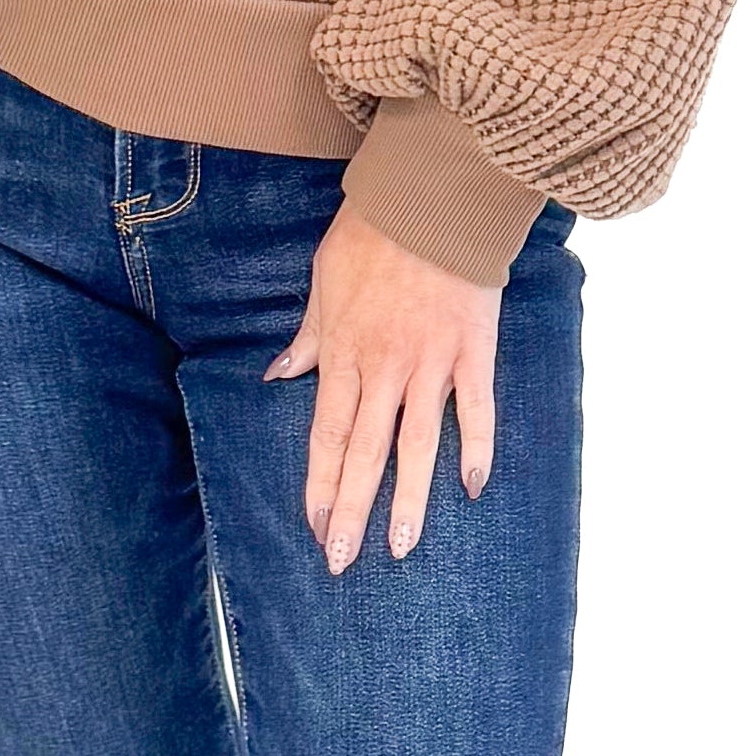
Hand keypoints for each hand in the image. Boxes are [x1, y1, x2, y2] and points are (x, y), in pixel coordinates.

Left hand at [263, 199, 502, 571]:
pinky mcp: (473, 350)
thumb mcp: (324, 278)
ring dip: (409, 500)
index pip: (327, 433)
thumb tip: (279, 375)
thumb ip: (308, 336)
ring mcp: (432, 361)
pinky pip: (477, 409)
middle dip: (352, 511)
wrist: (431, 195)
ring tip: (400, 547)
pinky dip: (476, 448)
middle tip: (343, 560)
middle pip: (366, 452)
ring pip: (418, 445)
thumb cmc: (371, 232)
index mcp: (345, 350)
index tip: (315, 527)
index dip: (320, 484)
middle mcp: (386, 366)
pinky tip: (472, 487)